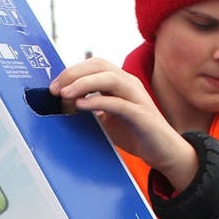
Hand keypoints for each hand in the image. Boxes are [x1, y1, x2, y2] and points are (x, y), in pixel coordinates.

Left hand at [49, 59, 199, 192]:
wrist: (164, 152)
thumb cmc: (136, 134)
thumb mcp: (108, 118)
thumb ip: (92, 107)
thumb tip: (65, 103)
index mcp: (121, 82)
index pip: (95, 65)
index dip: (72, 71)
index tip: (54, 86)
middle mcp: (130, 84)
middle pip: (100, 66)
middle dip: (74, 73)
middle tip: (54, 88)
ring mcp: (137, 97)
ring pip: (110, 79)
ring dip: (84, 84)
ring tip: (65, 94)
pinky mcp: (142, 115)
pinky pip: (118, 103)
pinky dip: (98, 101)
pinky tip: (81, 105)